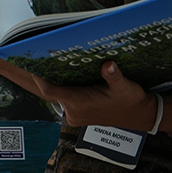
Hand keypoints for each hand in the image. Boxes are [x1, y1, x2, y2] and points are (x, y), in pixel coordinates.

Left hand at [33, 62, 156, 130]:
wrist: (139, 115)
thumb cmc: (131, 101)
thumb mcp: (125, 86)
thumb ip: (114, 76)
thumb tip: (109, 65)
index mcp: (80, 103)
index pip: (49, 90)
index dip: (39, 78)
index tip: (32, 63)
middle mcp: (73, 111)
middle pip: (51, 91)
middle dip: (48, 75)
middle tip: (45, 57)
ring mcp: (74, 114)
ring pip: (58, 95)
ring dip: (58, 82)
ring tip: (57, 64)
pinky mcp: (78, 115)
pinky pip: (64, 99)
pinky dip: (65, 89)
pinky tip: (69, 77)